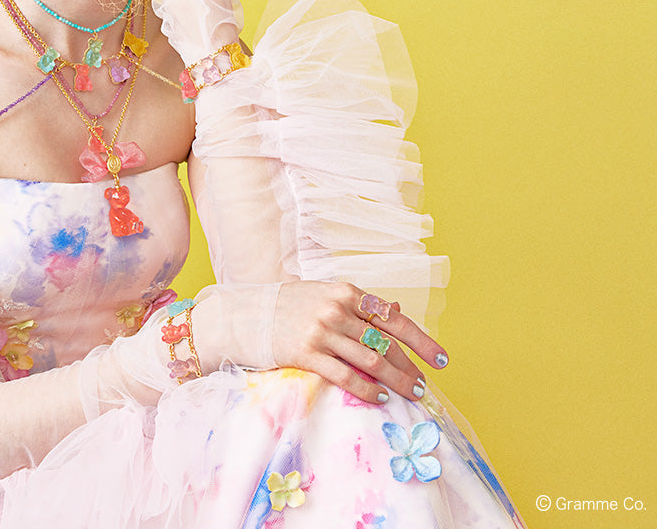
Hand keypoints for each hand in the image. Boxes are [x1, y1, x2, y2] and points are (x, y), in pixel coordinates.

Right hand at [271, 282, 445, 403]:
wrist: (247, 314)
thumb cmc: (291, 304)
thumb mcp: (327, 295)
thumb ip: (361, 305)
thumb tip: (397, 309)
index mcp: (345, 292)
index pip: (393, 318)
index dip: (422, 341)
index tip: (442, 359)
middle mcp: (337, 310)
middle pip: (385, 343)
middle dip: (411, 367)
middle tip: (425, 386)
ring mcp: (321, 331)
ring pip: (371, 361)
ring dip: (397, 381)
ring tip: (412, 395)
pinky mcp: (307, 353)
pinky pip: (346, 375)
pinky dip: (367, 389)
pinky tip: (381, 398)